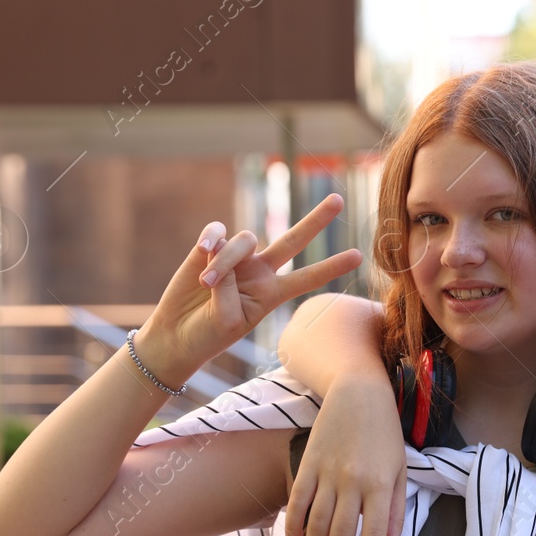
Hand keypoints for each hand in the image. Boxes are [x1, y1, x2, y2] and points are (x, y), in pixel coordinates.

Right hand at [135, 194, 362, 378]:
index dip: (331, 267)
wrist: (177, 335)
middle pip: (293, 240)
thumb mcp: (227, 320)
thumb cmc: (208, 334)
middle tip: (339, 200)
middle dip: (316, 220)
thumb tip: (220, 251)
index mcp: (272, 294)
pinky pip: (218, 231)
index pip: (307, 278)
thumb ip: (229, 288)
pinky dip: (212, 237)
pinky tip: (204, 249)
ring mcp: (236, 258)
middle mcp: (260, 271)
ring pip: (244, 240)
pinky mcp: (209, 248)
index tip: (359, 256)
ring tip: (207, 282)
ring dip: (226, 259)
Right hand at [283, 372, 407, 535]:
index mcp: (380, 487)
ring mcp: (326, 474)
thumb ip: (395, 513)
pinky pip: (296, 502)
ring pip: (315, 525)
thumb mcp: (399, 471)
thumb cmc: (385, 433)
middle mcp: (352, 483)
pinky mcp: (307, 464)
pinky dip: (293, 527)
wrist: (358, 391)